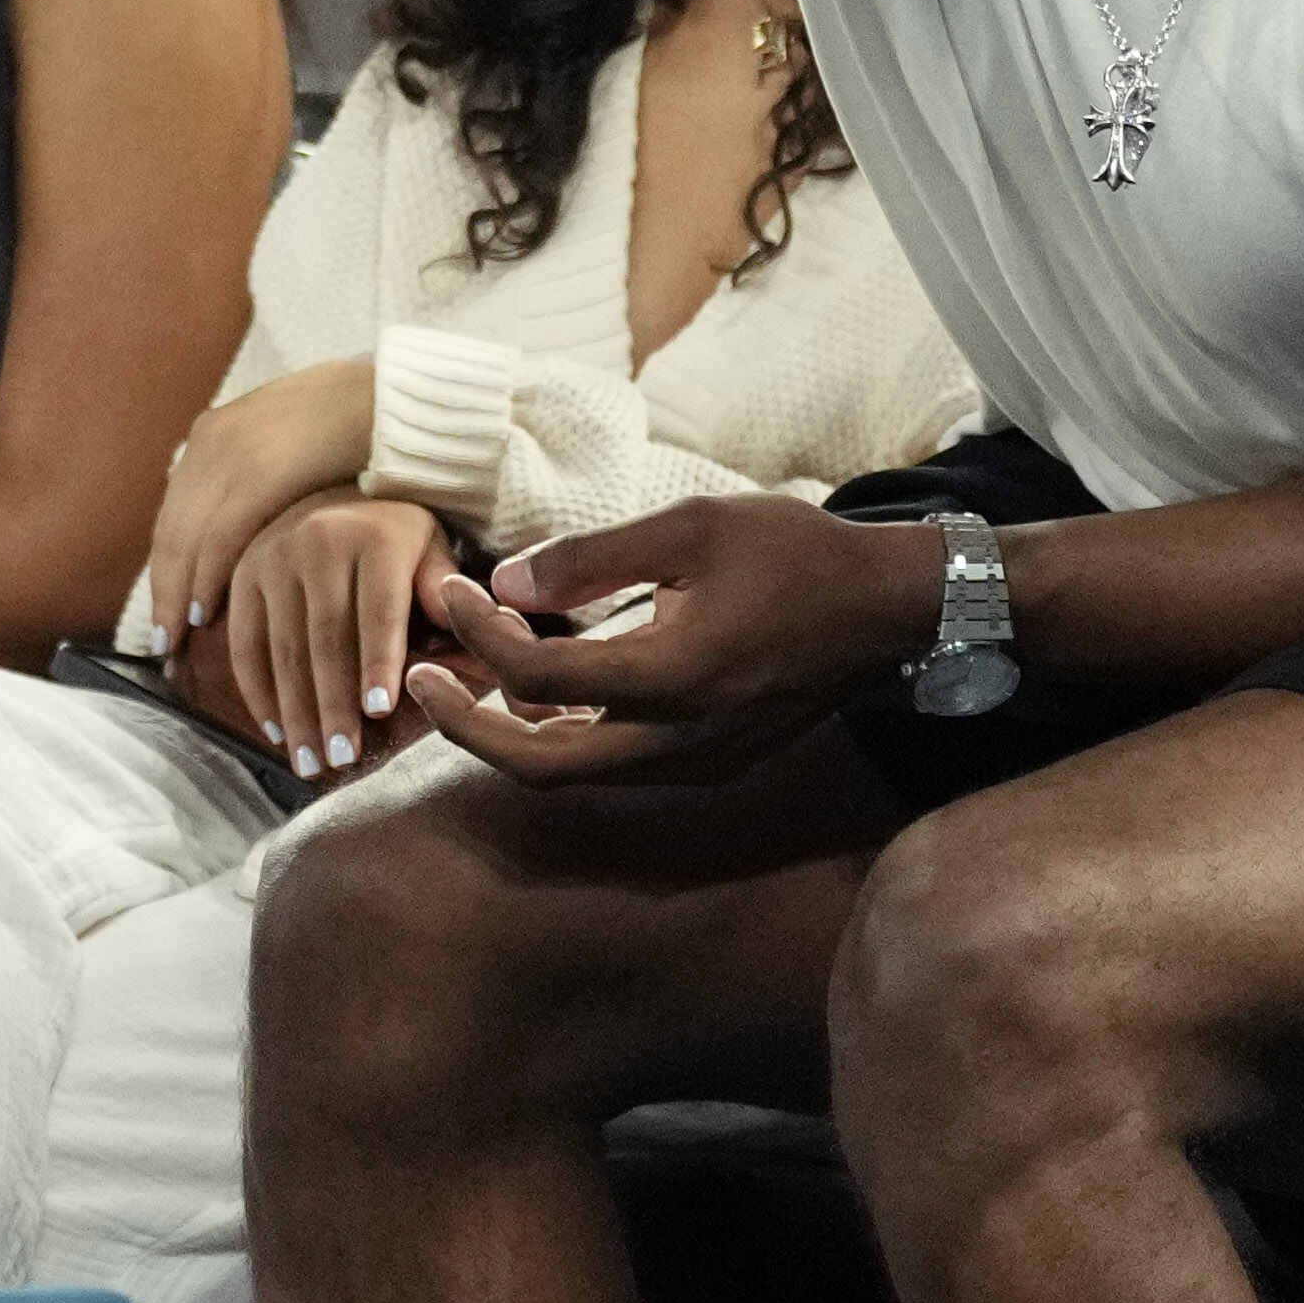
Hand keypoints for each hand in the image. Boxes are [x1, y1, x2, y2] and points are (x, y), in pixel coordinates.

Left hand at [140, 352, 381, 642]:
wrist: (394, 397)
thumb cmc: (350, 434)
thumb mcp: (290, 452)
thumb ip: (259, 486)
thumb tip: (243, 536)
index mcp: (215, 432)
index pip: (174, 514)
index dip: (166, 567)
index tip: (161, 611)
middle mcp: (213, 439)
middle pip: (172, 528)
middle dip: (165, 586)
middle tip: (160, 638)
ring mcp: (234, 450)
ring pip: (187, 535)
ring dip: (179, 590)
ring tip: (181, 635)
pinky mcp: (263, 468)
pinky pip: (221, 533)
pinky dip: (208, 575)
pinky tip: (207, 611)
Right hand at [199, 493, 454, 779]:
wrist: (337, 496)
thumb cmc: (401, 542)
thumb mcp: (435, 552)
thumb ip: (449, 593)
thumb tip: (485, 627)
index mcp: (374, 536)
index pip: (377, 609)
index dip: (378, 661)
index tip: (380, 713)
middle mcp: (315, 540)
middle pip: (324, 637)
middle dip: (332, 704)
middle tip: (343, 759)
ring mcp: (271, 557)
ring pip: (280, 647)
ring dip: (295, 711)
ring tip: (312, 763)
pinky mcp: (243, 576)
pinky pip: (244, 642)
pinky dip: (257, 691)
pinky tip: (277, 732)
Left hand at [391, 489, 940, 789]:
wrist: (887, 608)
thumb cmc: (793, 555)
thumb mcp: (689, 528)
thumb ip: (591, 559)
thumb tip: (504, 584)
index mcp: (675, 680)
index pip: (539, 681)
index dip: (479, 635)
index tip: (451, 587)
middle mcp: (682, 740)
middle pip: (541, 766)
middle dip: (467, 727)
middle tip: (416, 678)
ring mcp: (698, 760)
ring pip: (575, 773)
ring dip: (509, 735)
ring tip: (461, 679)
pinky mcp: (708, 758)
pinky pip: (613, 764)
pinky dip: (558, 735)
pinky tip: (532, 691)